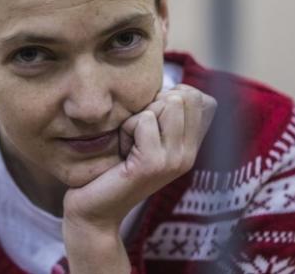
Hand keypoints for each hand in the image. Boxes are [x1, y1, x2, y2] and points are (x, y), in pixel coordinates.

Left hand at [62, 84, 216, 272]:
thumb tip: (172, 84)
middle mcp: (189, 155)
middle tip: (135, 136)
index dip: (169, 97)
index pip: (199, 98)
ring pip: (166, 104)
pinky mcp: (154, 164)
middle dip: (151, 106)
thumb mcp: (145, 135)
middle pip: (183, 96)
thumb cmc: (113, 166)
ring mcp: (175, 160)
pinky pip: (144, 120)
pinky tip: (120, 151)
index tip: (149, 124)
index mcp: (191, 148)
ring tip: (128, 143)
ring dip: (138, 117)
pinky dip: (126, 129)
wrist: (94, 210)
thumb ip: (163, 114)